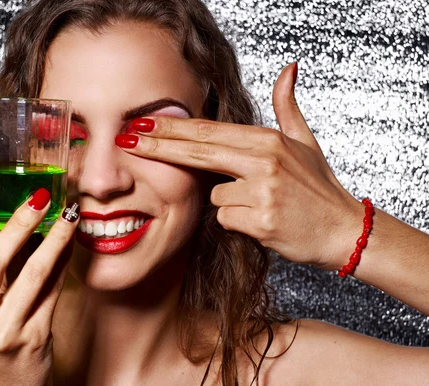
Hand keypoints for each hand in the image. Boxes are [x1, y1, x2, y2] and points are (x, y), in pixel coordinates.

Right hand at [0, 177, 78, 385]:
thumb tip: (13, 217)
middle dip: (19, 222)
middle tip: (39, 196)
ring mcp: (3, 331)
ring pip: (31, 273)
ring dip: (54, 238)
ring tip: (67, 213)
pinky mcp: (35, 338)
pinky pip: (54, 291)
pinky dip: (64, 262)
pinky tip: (71, 242)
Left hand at [117, 63, 361, 269]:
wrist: (342, 231)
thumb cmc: (319, 189)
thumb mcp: (305, 142)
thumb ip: (287, 106)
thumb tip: (287, 69)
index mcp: (268, 140)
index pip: (208, 132)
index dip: (172, 127)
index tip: (143, 123)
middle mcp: (263, 161)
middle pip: (197, 151)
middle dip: (158, 145)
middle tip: (127, 139)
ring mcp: (262, 191)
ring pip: (213, 196)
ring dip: (229, 203)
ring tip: (261, 205)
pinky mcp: (259, 221)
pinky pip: (226, 219)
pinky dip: (238, 223)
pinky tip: (262, 222)